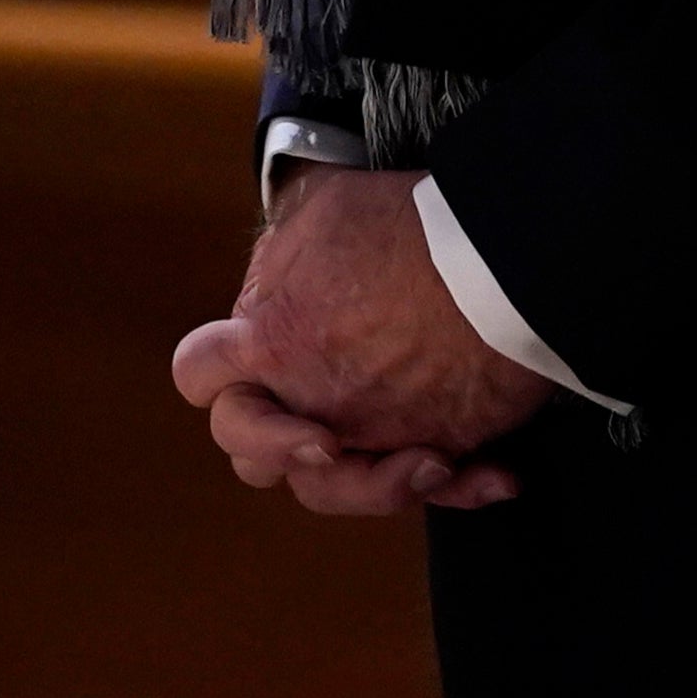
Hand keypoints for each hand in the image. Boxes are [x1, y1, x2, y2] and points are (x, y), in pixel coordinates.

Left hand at [170, 166, 544, 515]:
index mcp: (269, 341)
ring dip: (363, 477)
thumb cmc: (407, 226)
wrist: (498, 259)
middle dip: (274, 439)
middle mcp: (312, 403)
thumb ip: (280, 258)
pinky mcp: (442, 446)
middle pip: (251, 455)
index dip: (213, 368)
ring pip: (336, 489)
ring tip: (412, 448)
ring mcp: (373, 434)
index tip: (250, 353)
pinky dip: (461, 483)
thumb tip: (272, 277)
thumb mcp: (320, 208)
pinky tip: (491, 472)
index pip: (198, 374)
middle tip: (314, 410)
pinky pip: (439, 487)